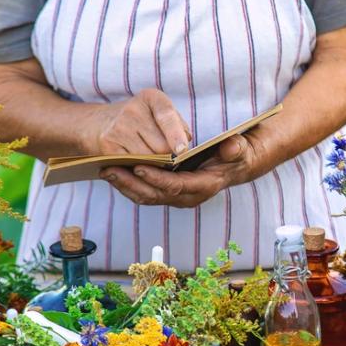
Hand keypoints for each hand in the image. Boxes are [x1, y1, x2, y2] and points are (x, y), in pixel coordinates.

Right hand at [91, 88, 189, 155]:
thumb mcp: (160, 113)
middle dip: (168, 155)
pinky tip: (136, 161)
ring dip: (154, 164)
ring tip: (149, 156)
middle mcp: (132, 110)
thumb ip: (178, 126)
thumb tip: (183, 147)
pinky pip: (133, 164)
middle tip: (166, 156)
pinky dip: (139, 168)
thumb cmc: (141, 121)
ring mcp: (118, 127)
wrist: (99, 123)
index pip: (167, 116)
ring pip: (149, 159)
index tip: (182, 150)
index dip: (175, 135)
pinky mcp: (108, 145)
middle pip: (161, 146)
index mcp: (151, 97)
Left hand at [100, 134, 258, 207]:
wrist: (234, 166)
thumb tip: (231, 147)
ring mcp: (176, 197)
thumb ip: (235, 148)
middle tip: (110, 169)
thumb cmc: (235, 154)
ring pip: (146, 196)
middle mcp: (188, 196)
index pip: (176, 186)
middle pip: (155, 194)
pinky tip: (114, 173)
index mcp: (204, 186)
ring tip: (106, 171)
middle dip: (131, 183)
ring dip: (125, 185)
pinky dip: (128, 184)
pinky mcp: (168, 194)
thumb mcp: (239, 149)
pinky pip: (144, 193)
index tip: (138, 166)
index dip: (156, 178)